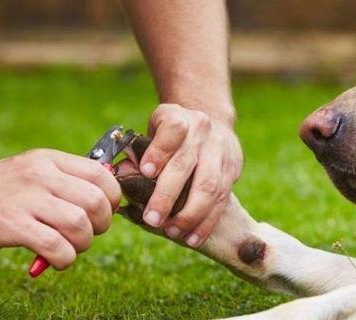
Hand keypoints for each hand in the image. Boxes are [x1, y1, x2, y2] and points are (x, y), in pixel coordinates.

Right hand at [0, 149, 120, 269]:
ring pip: (79, 223)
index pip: (101, 173)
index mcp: (49, 160)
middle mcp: (40, 175)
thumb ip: (66, 181)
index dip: (112, 197)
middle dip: (102, 224)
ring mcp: (25, 199)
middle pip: (96, 200)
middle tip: (89, 232)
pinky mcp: (11, 225)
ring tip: (70, 247)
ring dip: (83, 243)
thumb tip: (108, 198)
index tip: (105, 211)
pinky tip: (56, 259)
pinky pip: (56, 246)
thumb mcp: (32, 173)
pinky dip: (65, 258)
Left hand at [138, 103, 242, 246]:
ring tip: (172, 231)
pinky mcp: (232, 169)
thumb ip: (139, 153)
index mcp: (178, 117)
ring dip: (190, 214)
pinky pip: (221, 200)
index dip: (159, 151)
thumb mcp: (153, 132)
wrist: (211, 123)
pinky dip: (206, 222)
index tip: (146, 171)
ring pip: (209, 186)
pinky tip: (192, 237)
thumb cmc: (171, 135)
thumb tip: (123, 174)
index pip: (172, 130)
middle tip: (152, 219)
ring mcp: (220, 150)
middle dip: (167, 195)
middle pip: (186, 164)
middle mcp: (202, 131)